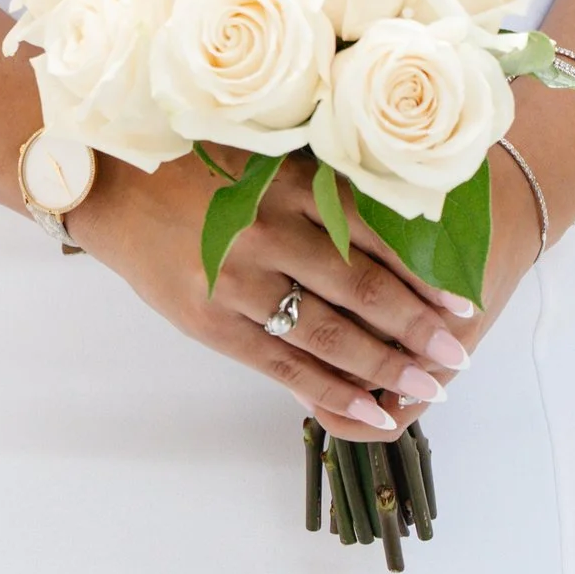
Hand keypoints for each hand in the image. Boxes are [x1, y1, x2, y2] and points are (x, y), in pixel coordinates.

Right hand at [73, 152, 472, 441]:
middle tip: (457, 357)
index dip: (423, 272)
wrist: (112, 184)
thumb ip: (319, 195)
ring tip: (427, 389)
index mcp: (290, 184)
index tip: (462, 301)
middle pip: (361, 289)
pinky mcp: (212, 322)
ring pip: (329, 334)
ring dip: (385, 367)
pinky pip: (283, 365)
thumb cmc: (194, 167)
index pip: (375, 234)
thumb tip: (392, 238)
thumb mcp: (263, 162)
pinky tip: (368, 411)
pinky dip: (330, 392)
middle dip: (417, 329)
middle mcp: (270, 231)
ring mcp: (239, 280)